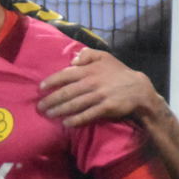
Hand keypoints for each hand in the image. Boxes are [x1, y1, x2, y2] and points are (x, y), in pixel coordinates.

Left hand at [38, 48, 159, 127]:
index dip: (51, 81)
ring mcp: (99, 96)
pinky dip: (76, 120)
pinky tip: (66, 124)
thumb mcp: (105, 56)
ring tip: (49, 115)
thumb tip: (72, 59)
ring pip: (75, 104)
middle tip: (40, 106)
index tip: (41, 88)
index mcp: (90, 70)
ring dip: (59, 110)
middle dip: (51, 100)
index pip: (66, 75)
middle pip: (67, 92)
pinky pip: (87, 115)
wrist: (138, 89)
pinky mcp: (106, 108)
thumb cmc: (118, 73)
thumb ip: (88, 54)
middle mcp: (92, 82)